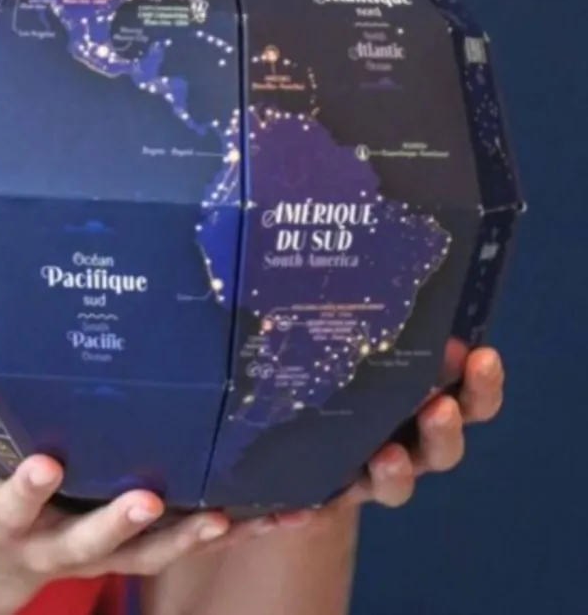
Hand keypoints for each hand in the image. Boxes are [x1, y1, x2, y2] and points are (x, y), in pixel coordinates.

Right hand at [0, 394, 234, 590]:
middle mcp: (61, 544)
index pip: (14, 505)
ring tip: (227, 519)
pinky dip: (229, 531)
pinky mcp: (141, 545)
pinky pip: (186, 541)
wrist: (5, 552)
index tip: (45, 464)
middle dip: (119, 523)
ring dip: (188, 538)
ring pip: (151, 552)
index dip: (29, 489)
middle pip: (92, 541)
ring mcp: (106, 550)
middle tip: (148, 498)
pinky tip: (274, 515)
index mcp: (12, 517)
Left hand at [252, 340, 505, 534]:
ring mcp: (372, 469)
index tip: (482, 356)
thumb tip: (379, 271)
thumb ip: (377, 322)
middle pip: (445, 447)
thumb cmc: (343, 364)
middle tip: (439, 407)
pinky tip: (297, 508)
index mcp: (426, 401)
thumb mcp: (361, 339)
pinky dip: (313, 509)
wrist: (299, 426)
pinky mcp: (330, 490)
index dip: (482, 384)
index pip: (472, 398)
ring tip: (385, 457)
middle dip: (446, 429)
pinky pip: (327, 506)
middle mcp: (409, 442)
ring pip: (400, 482)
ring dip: (397, 473)